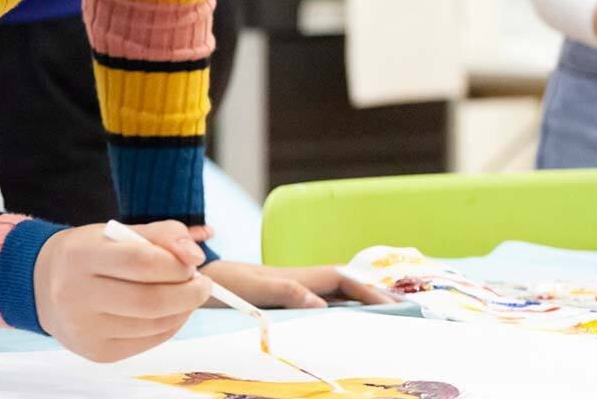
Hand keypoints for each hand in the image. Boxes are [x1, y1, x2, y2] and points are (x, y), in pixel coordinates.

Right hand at [34, 221, 211, 362]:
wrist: (43, 286)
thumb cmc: (88, 254)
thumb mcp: (115, 232)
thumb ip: (160, 235)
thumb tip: (195, 255)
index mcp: (79, 255)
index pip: (140, 261)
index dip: (176, 264)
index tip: (195, 262)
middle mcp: (75, 294)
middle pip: (149, 300)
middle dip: (188, 293)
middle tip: (202, 284)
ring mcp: (84, 328)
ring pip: (152, 324)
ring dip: (182, 310)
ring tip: (187, 296)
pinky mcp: (96, 352)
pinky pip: (147, 341)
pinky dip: (169, 326)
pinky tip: (170, 312)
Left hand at [199, 260, 391, 308]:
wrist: (194, 279)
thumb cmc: (221, 283)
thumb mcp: (251, 287)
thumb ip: (284, 291)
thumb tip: (321, 305)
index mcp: (295, 278)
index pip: (340, 280)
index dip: (366, 290)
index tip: (391, 304)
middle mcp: (295, 281)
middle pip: (342, 285)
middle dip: (371, 294)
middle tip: (401, 309)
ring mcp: (287, 289)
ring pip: (331, 293)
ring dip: (356, 301)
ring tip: (382, 315)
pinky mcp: (277, 299)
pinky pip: (316, 303)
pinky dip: (336, 308)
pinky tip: (340, 319)